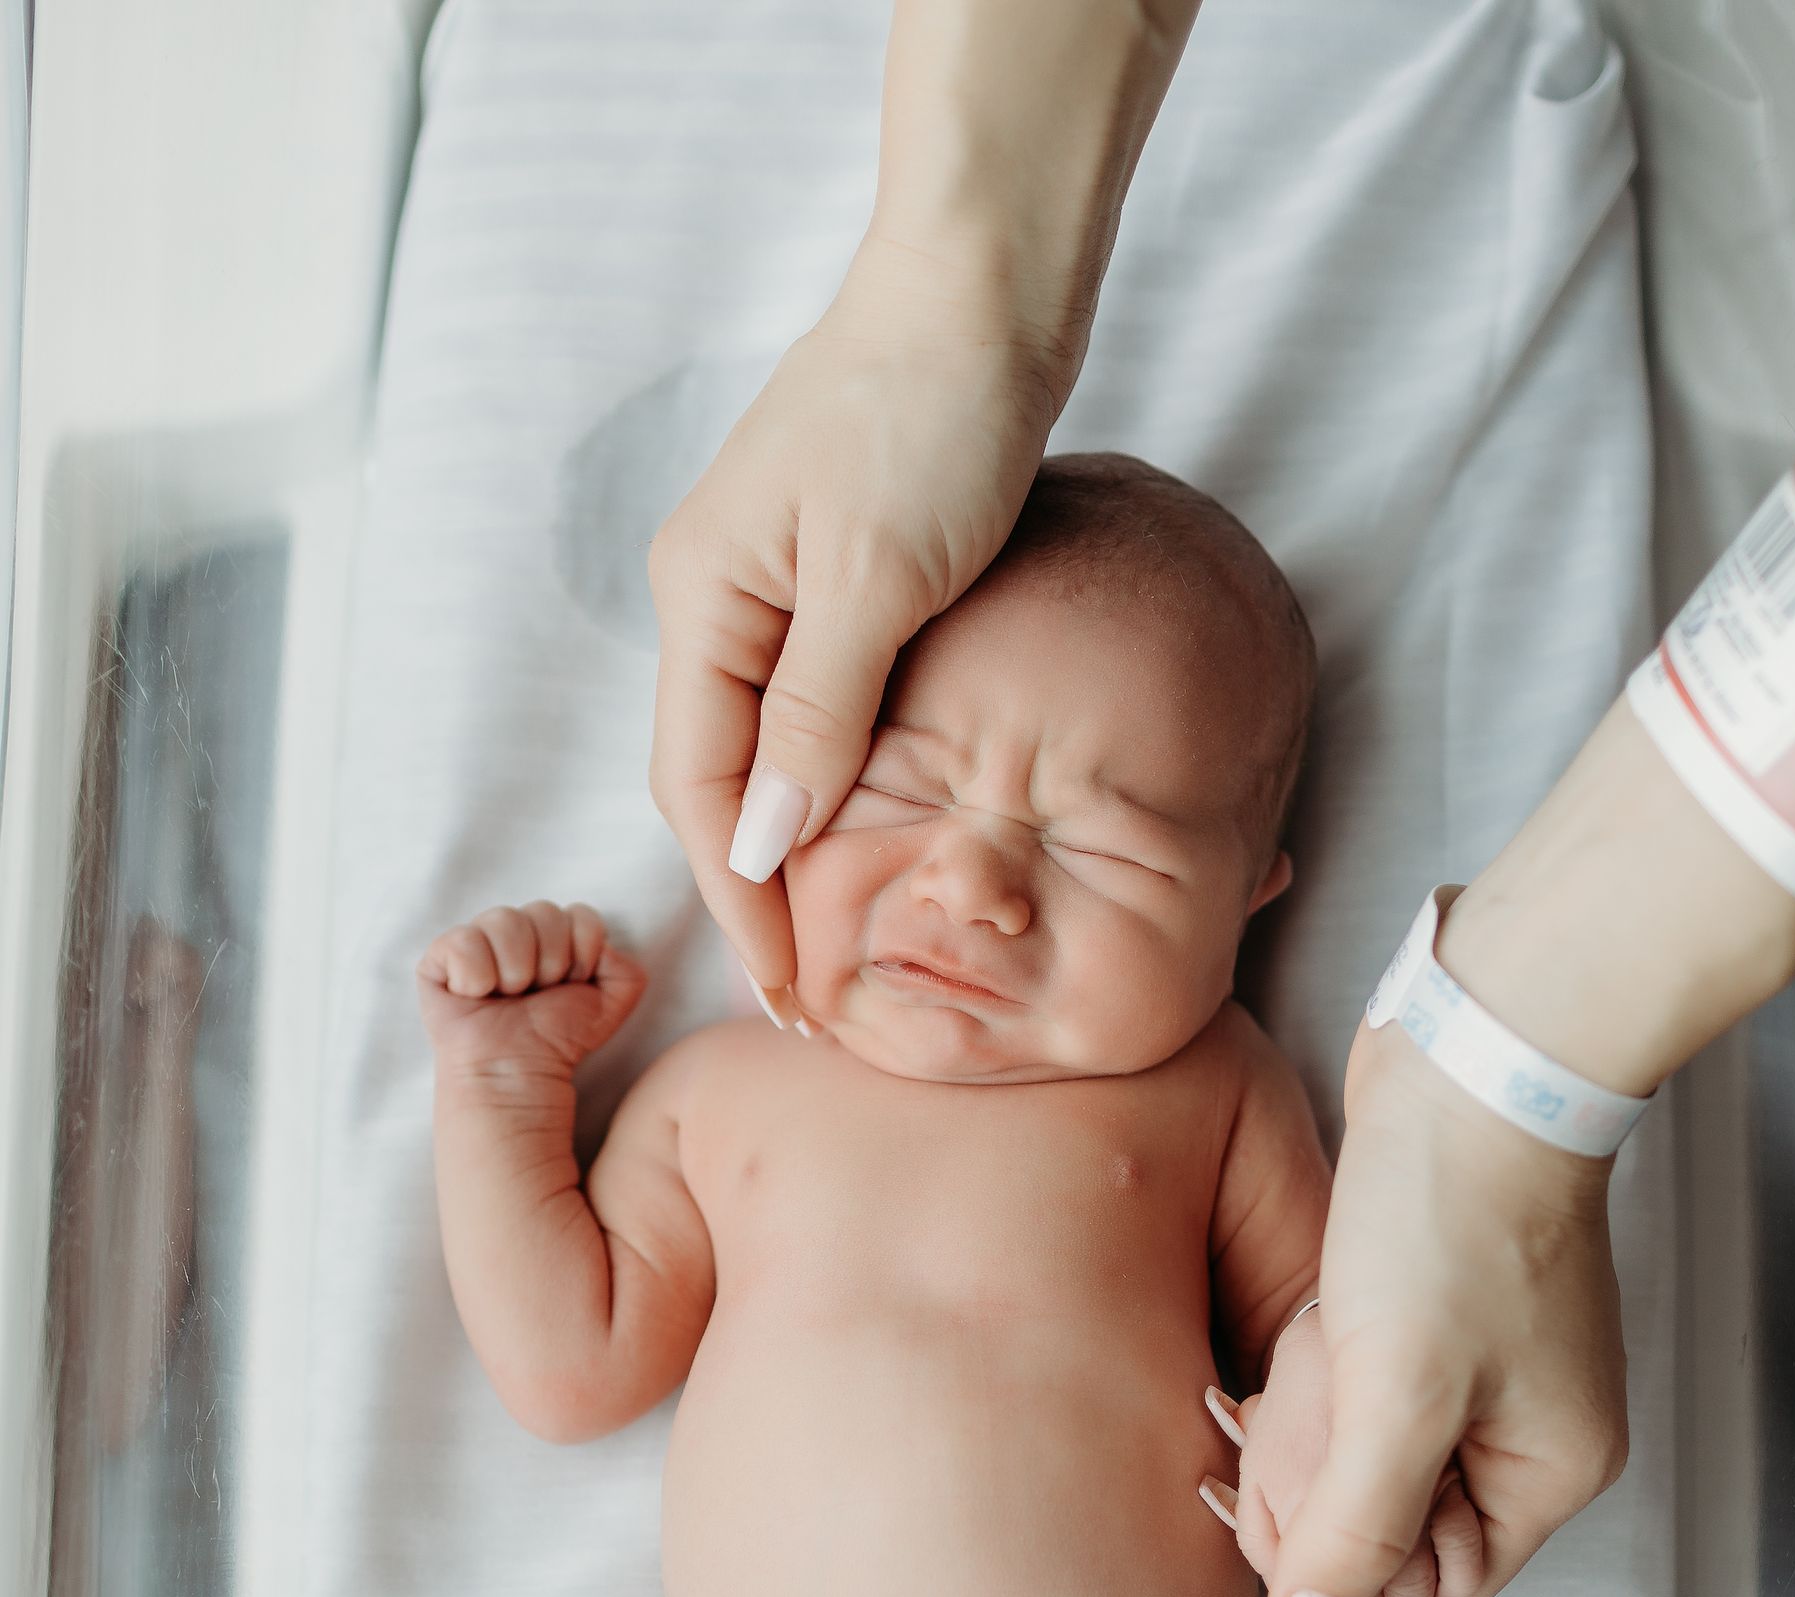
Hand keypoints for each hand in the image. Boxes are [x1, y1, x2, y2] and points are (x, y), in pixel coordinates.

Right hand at [417, 902, 647, 1074]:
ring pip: (505, 919)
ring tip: (507, 998)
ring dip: (515, 969)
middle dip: (550, 962)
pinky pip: (463, 940)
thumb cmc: (558, 1041)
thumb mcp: (609, 1007)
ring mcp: (475, 941)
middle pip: (544, 911)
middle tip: (535, 996)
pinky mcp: (439, 959)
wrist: (518, 1073)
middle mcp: (514, 932)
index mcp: (552, 936)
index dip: (582, 952)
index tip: (570, 985)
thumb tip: (604, 945)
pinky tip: (475, 997)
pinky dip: (475, 975)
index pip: (579, 913)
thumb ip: (626, 972)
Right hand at [646, 245, 1064, 1012]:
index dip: (739, 903)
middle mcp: (716, 594)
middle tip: (809, 999)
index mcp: (704, 596)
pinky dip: (828, 780)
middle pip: (716, 779)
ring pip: (761, 746)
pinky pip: (810, 704)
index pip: (700, 791)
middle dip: (754, 894)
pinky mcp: (833, 570)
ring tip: (832, 942)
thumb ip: (817, 716)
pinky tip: (865, 832)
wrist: (984, 288)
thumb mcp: (877, 580)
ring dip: (789, 847)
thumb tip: (765, 849)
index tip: (787, 995)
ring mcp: (770, 581)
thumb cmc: (931, 414)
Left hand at [1242, 1021, 1627, 1596]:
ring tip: (1325, 1343)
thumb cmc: (1455, 1218)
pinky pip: (1345, 1395)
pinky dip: (1316, 1366)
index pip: (1423, 1595)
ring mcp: (1473, 1385)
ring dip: (1312, 1412)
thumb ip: (1350, 1535)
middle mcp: (1520, 1442)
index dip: (1344, 1562)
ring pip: (1349, 1462)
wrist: (1470, 1064)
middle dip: (1321, 1472)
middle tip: (1313, 1399)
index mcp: (1545, 1476)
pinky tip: (1321, 1320)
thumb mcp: (1396, 1399)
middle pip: (1379, 1534)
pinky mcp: (1423, 1328)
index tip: (1300, 1491)